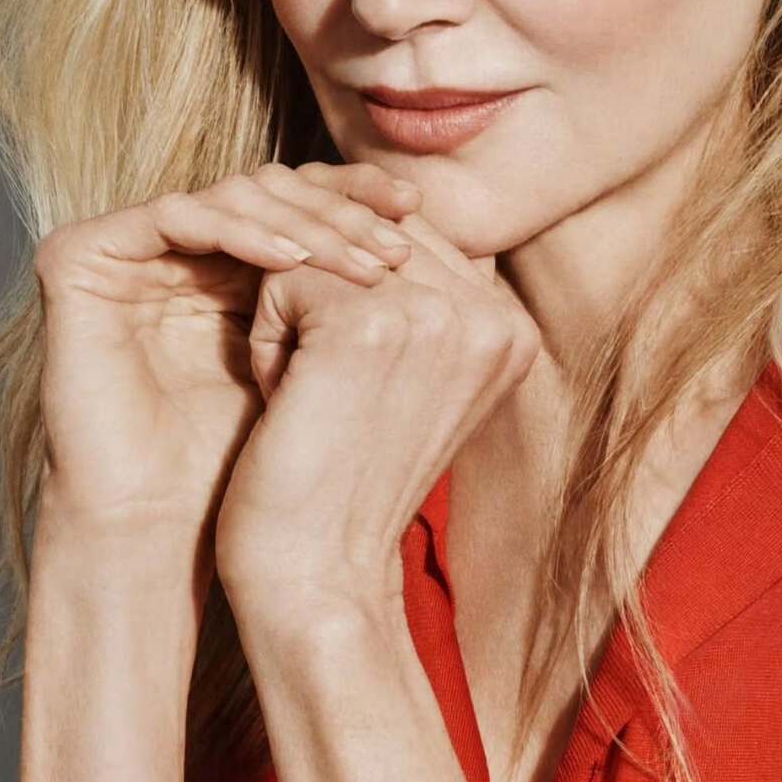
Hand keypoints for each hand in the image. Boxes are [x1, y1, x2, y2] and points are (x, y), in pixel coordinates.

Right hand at [32, 161, 422, 590]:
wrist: (172, 526)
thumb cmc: (265, 460)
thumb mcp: (346, 365)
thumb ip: (384, 301)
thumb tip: (475, 246)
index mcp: (236, 256)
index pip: (305, 195)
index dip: (358, 196)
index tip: (416, 210)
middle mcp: (184, 242)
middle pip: (273, 184)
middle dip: (341, 209)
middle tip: (395, 240)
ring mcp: (130, 245)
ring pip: (234, 193)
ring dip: (304, 222)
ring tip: (359, 263)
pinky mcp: (83, 256)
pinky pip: (176, 215)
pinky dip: (241, 231)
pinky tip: (293, 264)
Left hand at [211, 208, 542, 618]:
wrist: (319, 578)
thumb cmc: (348, 478)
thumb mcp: (412, 378)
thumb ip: (418, 298)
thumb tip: (373, 203)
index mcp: (513, 328)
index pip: (414, 240)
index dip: (356, 292)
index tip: (350, 379)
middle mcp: (491, 313)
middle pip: (370, 232)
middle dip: (326, 295)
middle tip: (328, 389)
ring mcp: (436, 313)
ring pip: (324, 249)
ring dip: (296, 314)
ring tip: (309, 391)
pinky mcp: (366, 321)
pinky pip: (282, 277)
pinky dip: (268, 336)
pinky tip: (287, 399)